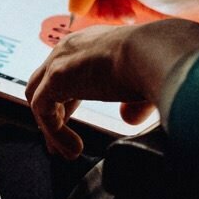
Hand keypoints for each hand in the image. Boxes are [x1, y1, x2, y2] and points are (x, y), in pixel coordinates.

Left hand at [25, 18, 198, 159]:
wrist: (154, 51)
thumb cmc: (157, 63)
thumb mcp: (144, 85)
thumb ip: (134, 103)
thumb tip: (128, 119)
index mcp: (91, 44)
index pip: (68, 74)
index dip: (67, 103)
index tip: (71, 129)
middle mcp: (71, 48)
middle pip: (46, 84)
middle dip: (52, 116)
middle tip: (59, 145)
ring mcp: (60, 60)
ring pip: (40, 98)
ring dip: (51, 128)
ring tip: (67, 153)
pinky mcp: (56, 76)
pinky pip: (43, 110)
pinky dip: (54, 132)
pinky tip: (73, 149)